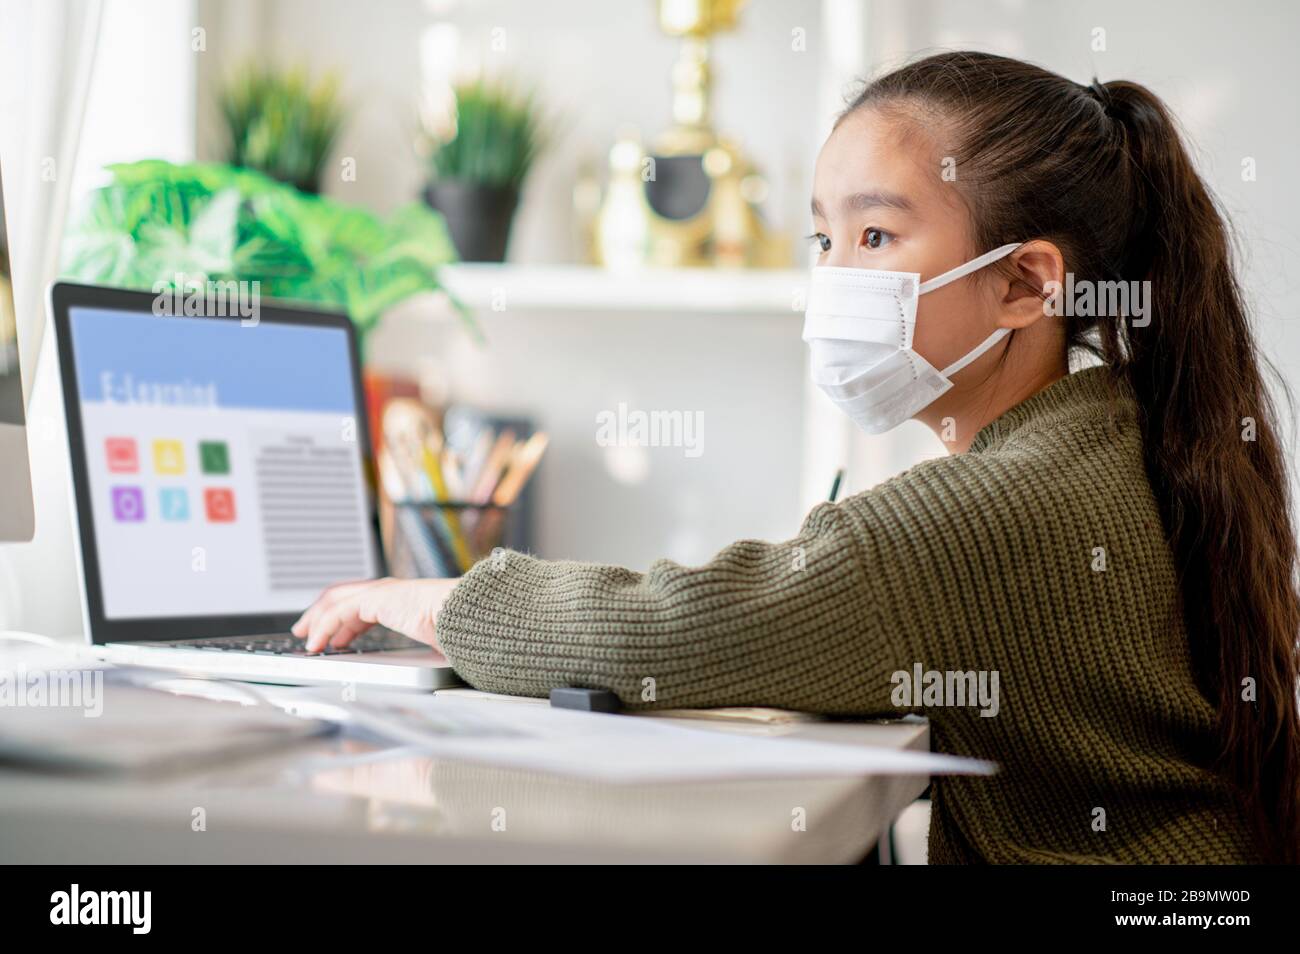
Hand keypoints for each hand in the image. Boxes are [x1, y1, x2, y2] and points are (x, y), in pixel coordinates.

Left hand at [291, 577, 458, 652]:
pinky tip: (317, 643)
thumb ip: (417, 650)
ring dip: (316, 619)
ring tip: (306, 638)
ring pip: (335, 601)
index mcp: (401, 600)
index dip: (341, 618)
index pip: (361, 602)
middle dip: (320, 614)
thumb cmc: (457, 628)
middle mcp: (389, 592)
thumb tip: (420, 668)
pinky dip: (323, 626)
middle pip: (342, 596)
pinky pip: (339, 611)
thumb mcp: (431, 642)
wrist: (465, 616)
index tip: (332, 637)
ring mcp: (382, 592)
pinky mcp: (376, 598)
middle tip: (306, 631)